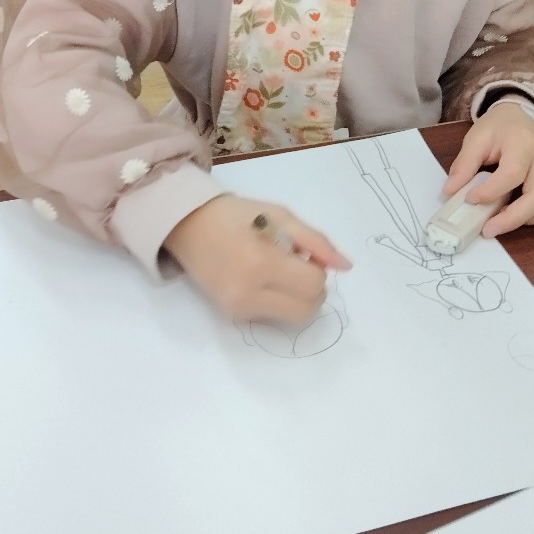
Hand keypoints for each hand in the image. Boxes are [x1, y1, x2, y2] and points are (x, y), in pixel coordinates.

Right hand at [164, 195, 350, 323]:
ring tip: (278, 271)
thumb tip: (346, 266)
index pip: (313, 284)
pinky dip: (278, 301)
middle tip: (296, 265)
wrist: (188, 227)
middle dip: (312, 289)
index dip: (317, 267)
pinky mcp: (233, 317)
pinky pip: (273, 317)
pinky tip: (262, 279)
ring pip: (293, 318)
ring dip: (297, 297)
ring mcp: (238, 309)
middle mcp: (247, 293)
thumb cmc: (236, 215)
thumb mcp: (280, 215)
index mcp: (260, 262)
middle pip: (306, 309)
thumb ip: (315, 241)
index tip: (303, 253)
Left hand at [443, 101, 533, 237]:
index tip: (469, 199)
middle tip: (487, 230)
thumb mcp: (476, 138)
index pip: (512, 173)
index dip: (491, 191)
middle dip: (512, 218)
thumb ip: (464, 164)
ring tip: (503, 221)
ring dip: (529, 219)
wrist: (520, 115)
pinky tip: (522, 215)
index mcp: (523, 143)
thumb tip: (450, 192)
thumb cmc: (498, 128)